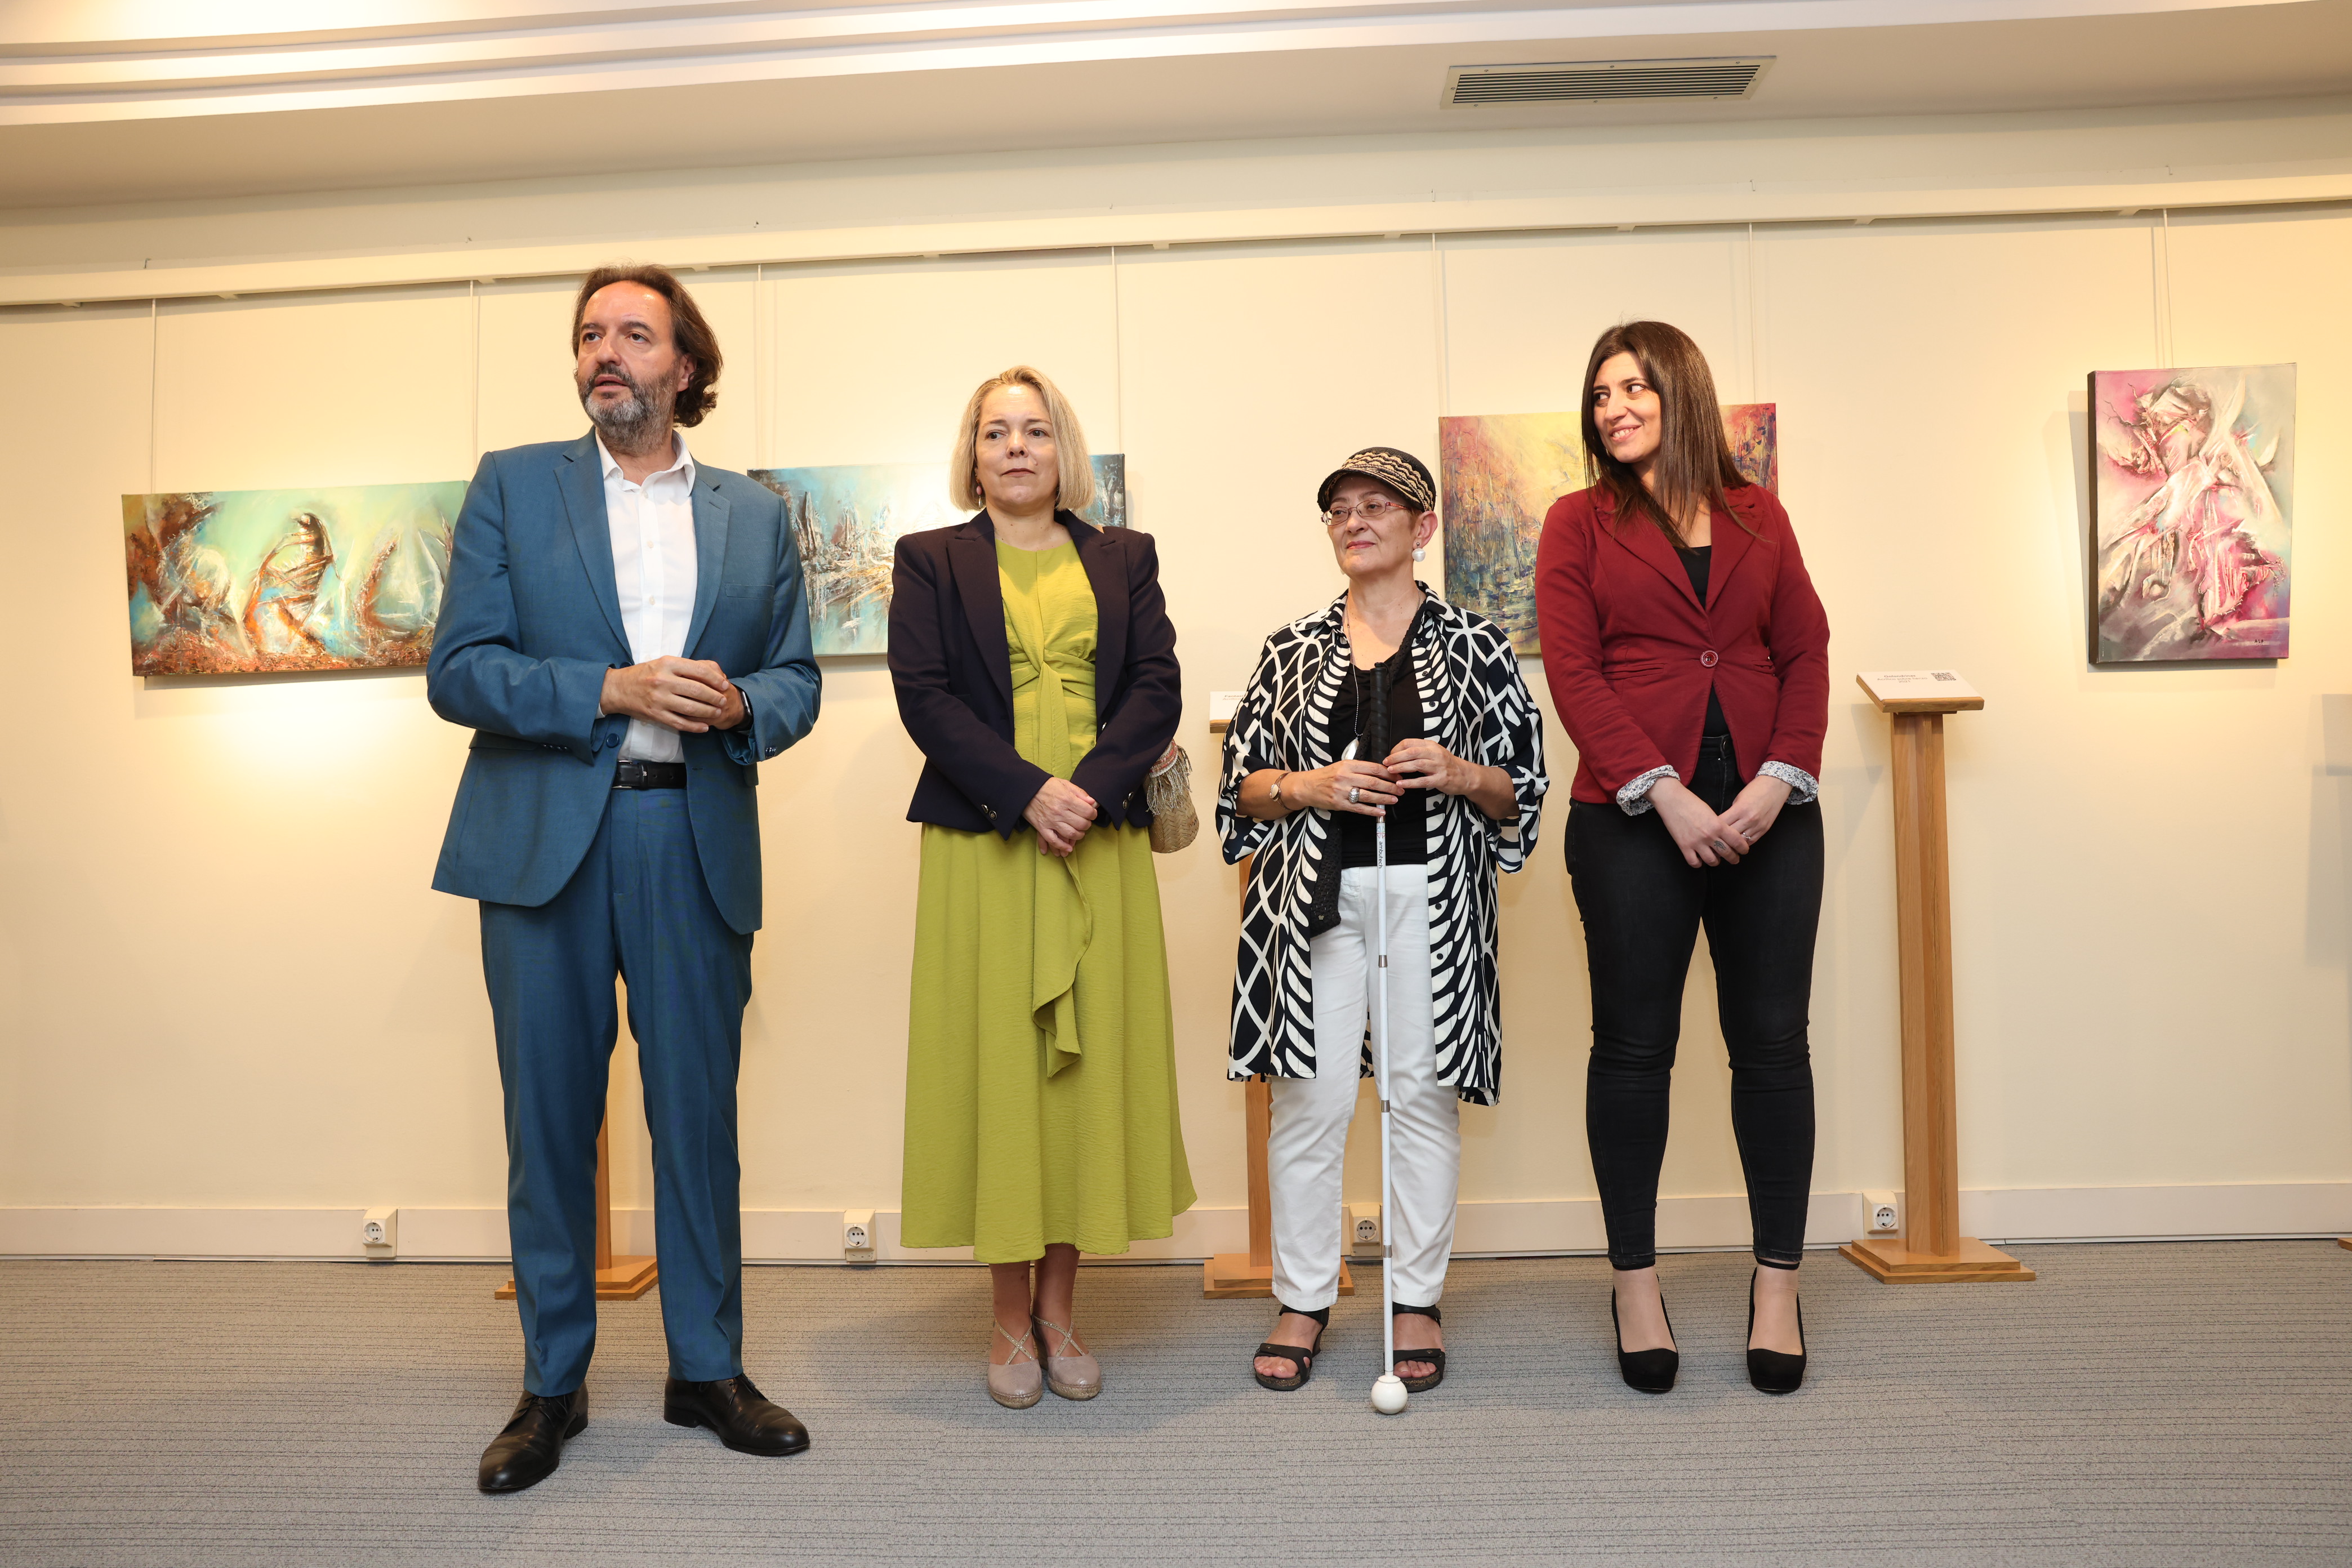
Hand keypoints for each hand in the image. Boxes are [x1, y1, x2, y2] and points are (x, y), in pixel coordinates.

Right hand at [600, 657, 736, 732]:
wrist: (617, 688)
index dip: (716, 680)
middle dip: (715, 698)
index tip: (724, 685)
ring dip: (708, 712)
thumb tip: (713, 674)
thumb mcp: (663, 663)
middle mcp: (663, 681)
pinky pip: (680, 723)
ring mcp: (659, 699)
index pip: (699, 671)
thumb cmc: (645, 674)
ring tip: (717, 713)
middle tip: (723, 701)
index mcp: (668, 664)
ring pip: (691, 708)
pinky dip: (695, 727)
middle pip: (698, 691)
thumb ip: (686, 667)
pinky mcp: (655, 714)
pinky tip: (705, 727)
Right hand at [1024, 776, 1097, 856]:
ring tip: (1079, 833)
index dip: (1093, 814)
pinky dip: (1062, 846)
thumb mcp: (1065, 784)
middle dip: (1087, 825)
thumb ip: (1080, 793)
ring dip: (1079, 836)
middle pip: (1081, 824)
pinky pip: (1053, 840)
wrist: (1026, 789)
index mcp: (1066, 799)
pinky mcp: (1042, 827)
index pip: (1087, 811)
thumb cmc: (1047, 786)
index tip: (1092, 814)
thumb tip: (1093, 803)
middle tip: (1086, 823)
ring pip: (1070, 834)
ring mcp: (1050, 821)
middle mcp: (1059, 811)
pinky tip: (1069, 848)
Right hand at [1297, 758, 1399, 816]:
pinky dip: (1372, 810)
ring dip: (1384, 798)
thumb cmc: (1325, 776)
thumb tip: (1380, 771)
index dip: (1389, 773)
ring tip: (1394, 799)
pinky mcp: (1339, 804)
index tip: (1397, 776)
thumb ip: (1359, 768)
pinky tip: (1381, 812)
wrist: (1306, 786)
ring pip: (1368, 795)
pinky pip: (1359, 808)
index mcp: (1348, 765)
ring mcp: (1342, 791)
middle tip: (1401, 789)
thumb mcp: (1341, 765)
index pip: (1374, 768)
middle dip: (1391, 786)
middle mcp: (1346, 777)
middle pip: (1374, 782)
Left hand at [1383, 738, 1467, 793]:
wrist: (1465, 775)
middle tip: (1386, 762)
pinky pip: (1422, 781)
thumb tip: (1398, 754)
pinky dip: (1410, 783)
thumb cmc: (1447, 764)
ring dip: (1401, 767)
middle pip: (1412, 752)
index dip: (1397, 749)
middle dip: (1396, 757)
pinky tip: (1401, 784)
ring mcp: (1438, 767)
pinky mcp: (1440, 779)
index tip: (1390, 755)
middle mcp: (1435, 754)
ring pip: (1416, 765)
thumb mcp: (1434, 752)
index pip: (1410, 743)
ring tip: (1391, 771)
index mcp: (1431, 745)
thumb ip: (1419, 752)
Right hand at [1650, 776, 1743, 867]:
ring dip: (1716, 862)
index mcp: (1718, 825)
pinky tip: (1700, 860)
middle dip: (1733, 858)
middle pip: (1727, 853)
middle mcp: (1709, 836)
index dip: (1743, 848)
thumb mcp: (1710, 812)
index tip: (1744, 850)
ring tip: (1717, 860)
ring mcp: (1696, 842)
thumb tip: (1724, 836)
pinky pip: (1694, 862)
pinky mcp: (1684, 846)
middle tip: (1734, 859)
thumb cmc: (1691, 802)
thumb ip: (1719, 825)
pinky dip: (1698, 863)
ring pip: (1712, 861)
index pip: (1737, 841)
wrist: (1672, 800)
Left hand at [1716, 774, 1791, 850]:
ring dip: (1732, 844)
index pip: (1722, 824)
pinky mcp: (1764, 830)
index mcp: (1740, 809)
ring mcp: (1758, 826)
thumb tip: (1723, 823)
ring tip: (1723, 846)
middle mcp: (1749, 819)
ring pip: (1740, 841)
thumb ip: (1732, 812)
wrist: (1776, 786)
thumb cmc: (1756, 789)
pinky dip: (1743, 843)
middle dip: (1721, 838)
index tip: (1708, 830)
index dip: (1713, 828)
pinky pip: (1751, 842)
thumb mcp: (1739, 798)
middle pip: (1730, 835)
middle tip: (1712, 841)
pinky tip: (1736, 844)